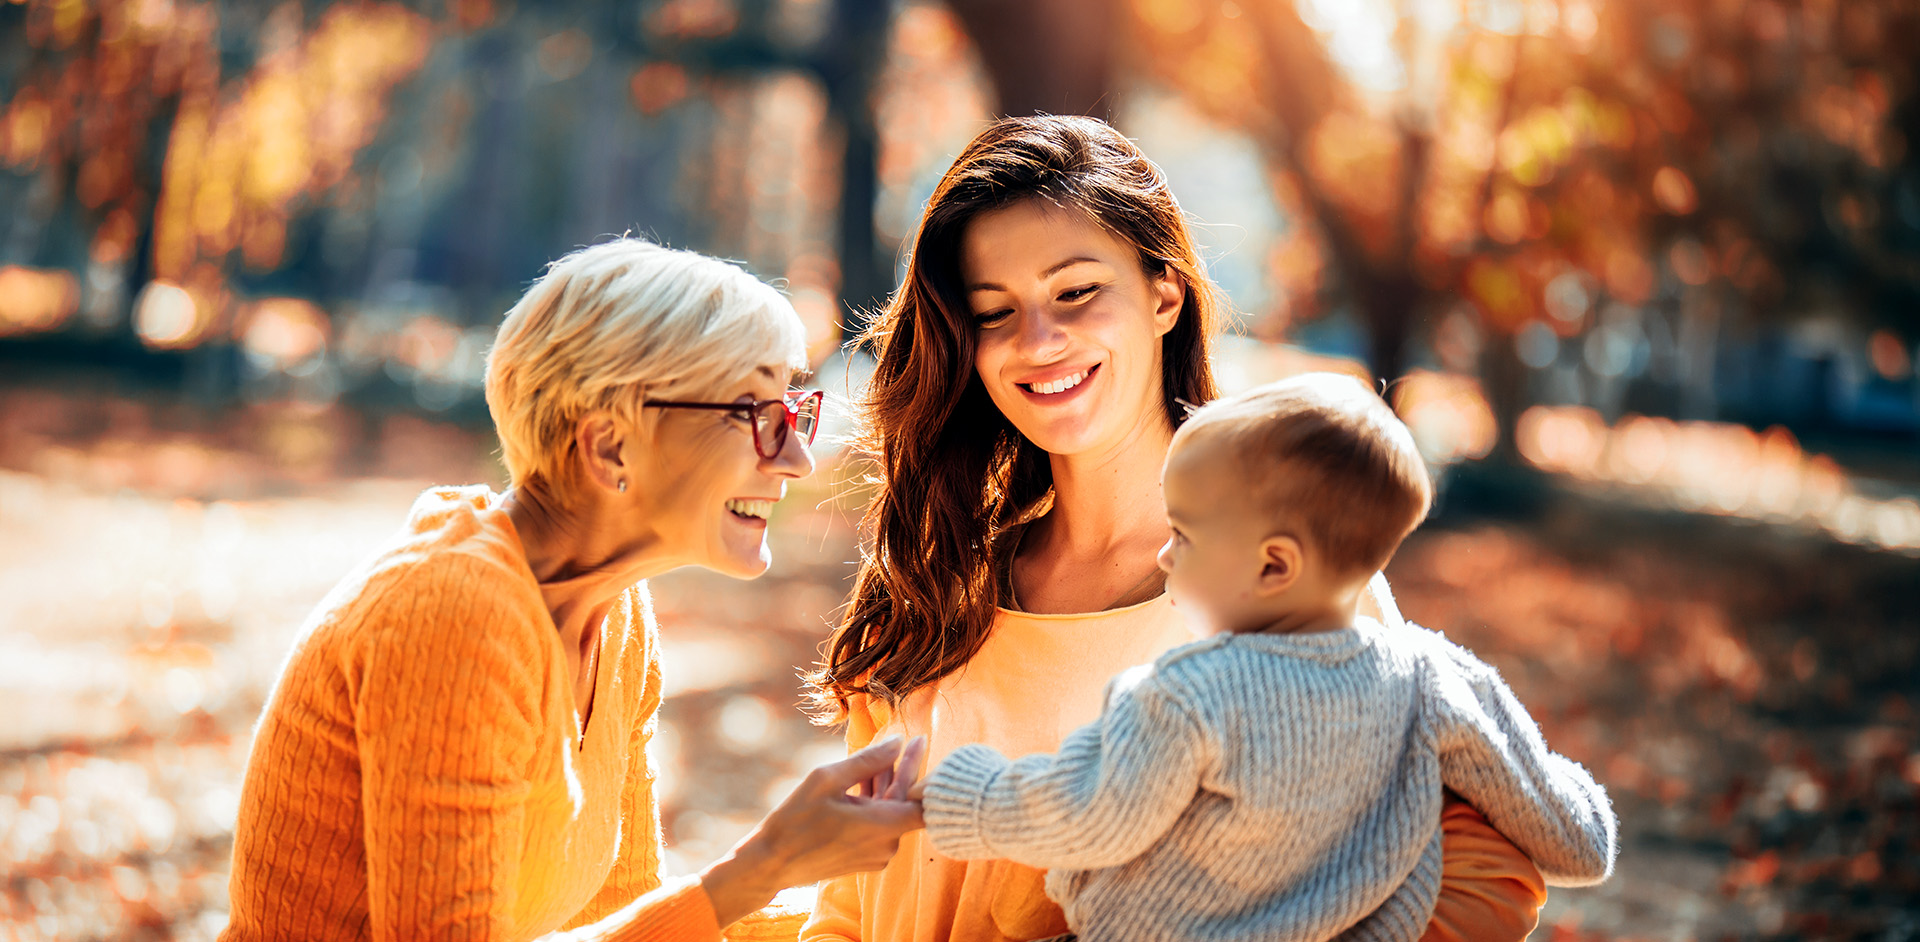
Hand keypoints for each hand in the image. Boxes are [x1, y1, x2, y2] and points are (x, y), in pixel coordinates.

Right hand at [699, 736, 925, 925]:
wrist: (770, 863)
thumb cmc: (795, 819)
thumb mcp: (828, 779)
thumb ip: (868, 761)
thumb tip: (898, 742)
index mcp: (883, 827)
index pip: (925, 803)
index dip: (929, 774)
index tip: (921, 744)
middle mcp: (887, 846)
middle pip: (905, 803)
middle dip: (903, 771)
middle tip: (907, 740)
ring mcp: (876, 855)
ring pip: (891, 813)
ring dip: (886, 785)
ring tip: (879, 756)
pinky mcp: (865, 858)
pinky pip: (878, 825)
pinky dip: (874, 803)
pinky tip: (863, 780)